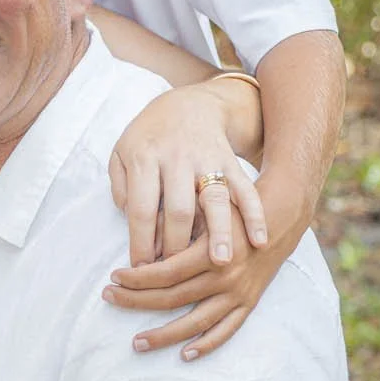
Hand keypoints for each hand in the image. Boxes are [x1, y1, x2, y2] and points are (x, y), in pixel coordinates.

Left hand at [103, 169, 304, 358]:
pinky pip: (227, 331)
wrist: (276, 222)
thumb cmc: (232, 210)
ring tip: (136, 342)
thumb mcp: (205, 209)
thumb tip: (141, 245)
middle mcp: (225, 277)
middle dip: (137, 301)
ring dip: (164, 335)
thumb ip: (174, 224)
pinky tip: (185, 354)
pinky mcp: (249, 304)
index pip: (166, 272)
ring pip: (195, 322)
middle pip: (173, 298)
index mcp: (212, 251)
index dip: (137, 277)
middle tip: (109, 300)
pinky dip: (207, 345)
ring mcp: (238, 294)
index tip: (114, 277)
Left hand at [108, 77, 267, 266]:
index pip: (141, 207)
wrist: (190, 105)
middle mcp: (177, 159)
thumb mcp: (122, 152)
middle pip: (178, 208)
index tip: (140, 269)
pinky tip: (260, 240)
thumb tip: (128, 220)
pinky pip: (245, 190)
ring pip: (214, 200)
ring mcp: (207, 161)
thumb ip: (119, 185)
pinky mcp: (230, 163)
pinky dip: (254, 215)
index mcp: (145, 157)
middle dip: (176, 245)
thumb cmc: (149, 136)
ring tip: (221, 262)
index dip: (140, 241)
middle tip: (174, 274)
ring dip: (218, 232)